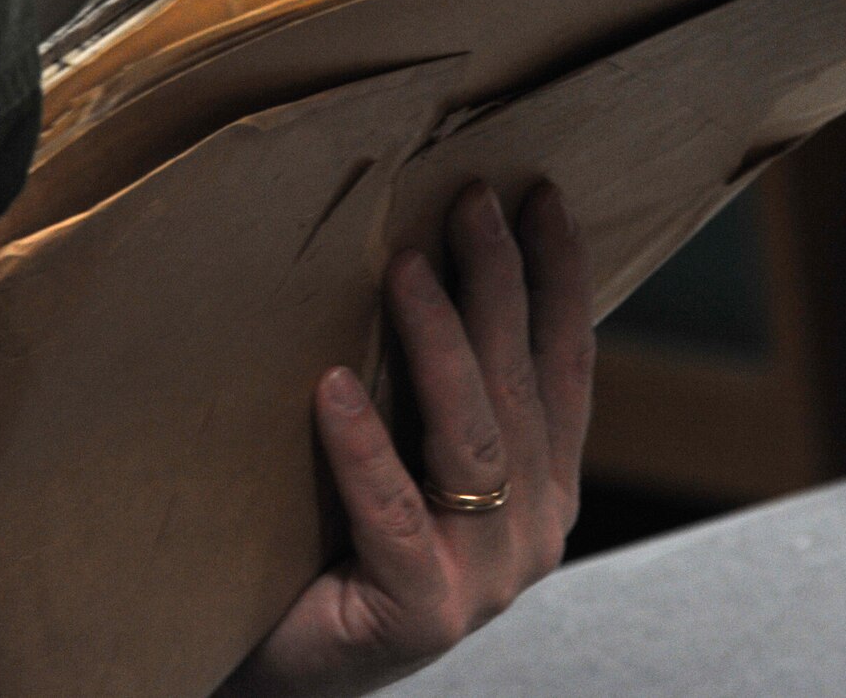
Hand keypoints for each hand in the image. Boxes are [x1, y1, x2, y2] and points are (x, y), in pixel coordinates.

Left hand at [218, 183, 595, 697]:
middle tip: (470, 200)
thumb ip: (428, 390)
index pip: (565, 365)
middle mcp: (531, 530)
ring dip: (442, 345)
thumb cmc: (331, 545)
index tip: (541, 195)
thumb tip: (409, 252)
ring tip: (405, 268)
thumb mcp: (404, 457)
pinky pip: (396, 516)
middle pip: (521, 386)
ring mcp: (484, 578)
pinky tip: (332, 387)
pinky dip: (366, 449)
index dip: (561, 279)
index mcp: (541, 488)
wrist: (280, 669)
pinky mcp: (422, 614)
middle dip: (501, 283)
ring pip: (475, 440)